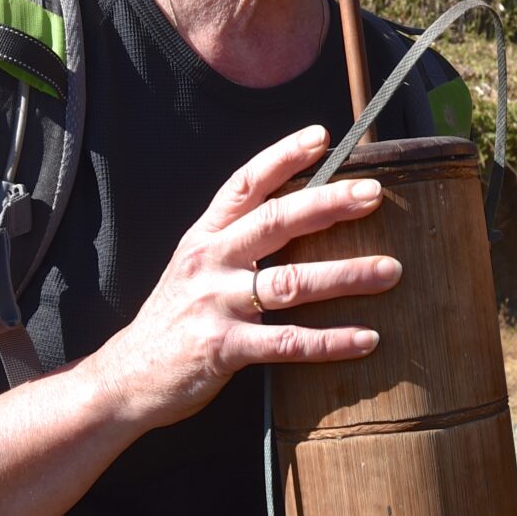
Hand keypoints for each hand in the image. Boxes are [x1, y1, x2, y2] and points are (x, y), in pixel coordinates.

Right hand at [91, 125, 400, 430]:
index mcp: (205, 236)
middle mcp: (210, 261)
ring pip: (290, 282)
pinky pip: (287, 342)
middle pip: (275, 221)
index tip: (321, 137)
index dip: (282, 156)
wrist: (126, 378)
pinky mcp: (224, 348)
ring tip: (390, 270)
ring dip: (346, 274)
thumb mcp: (196, 266)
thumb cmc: (175, 318)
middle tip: (373, 194)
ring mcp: (215, 304)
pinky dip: (331, 341)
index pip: (246, 183)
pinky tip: (367, 338)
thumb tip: (301, 215)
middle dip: (328, 204)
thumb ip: (238, 241)